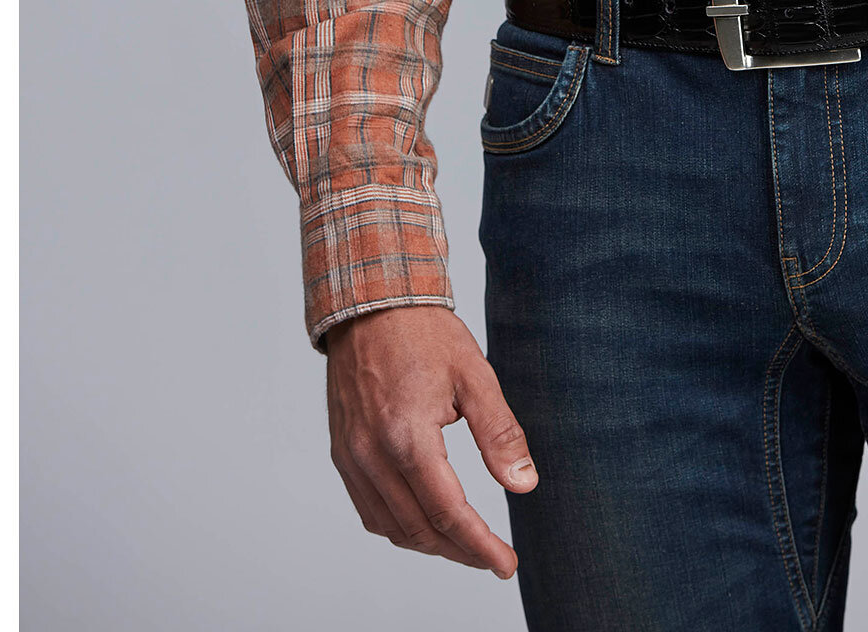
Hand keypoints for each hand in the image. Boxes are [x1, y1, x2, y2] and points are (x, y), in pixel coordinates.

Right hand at [325, 304, 534, 578]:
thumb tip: (525, 484)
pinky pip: (368, 510)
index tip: (506, 565)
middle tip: (492, 556)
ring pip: (391, 528)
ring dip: (429, 544)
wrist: (371, 303)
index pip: (449, 513)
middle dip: (460, 551)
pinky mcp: (342, 453)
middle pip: (419, 530)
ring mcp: (352, 457)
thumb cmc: (425, 333)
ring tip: (464, 543)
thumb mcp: (475, 376)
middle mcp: (372, 455)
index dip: (481, 547)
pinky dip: (398, 527)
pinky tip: (423, 521)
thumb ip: (500, 434)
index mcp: (408, 437)